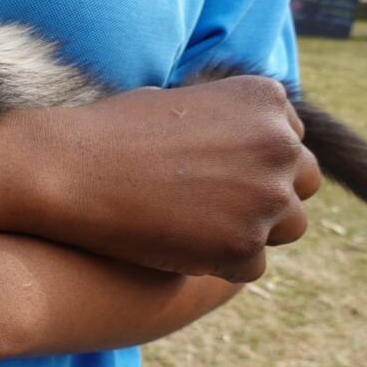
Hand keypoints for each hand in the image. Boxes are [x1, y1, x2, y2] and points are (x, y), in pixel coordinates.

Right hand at [40, 75, 320, 281]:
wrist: (65, 171)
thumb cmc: (105, 134)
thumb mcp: (176, 104)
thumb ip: (222, 123)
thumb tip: (236, 150)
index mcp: (266, 101)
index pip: (289, 140)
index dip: (254, 162)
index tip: (215, 176)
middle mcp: (278, 144)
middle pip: (301, 181)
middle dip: (265, 195)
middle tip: (212, 207)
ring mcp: (265, 196)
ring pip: (287, 226)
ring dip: (250, 231)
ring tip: (196, 231)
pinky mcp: (242, 245)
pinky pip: (252, 265)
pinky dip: (221, 263)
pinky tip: (179, 250)